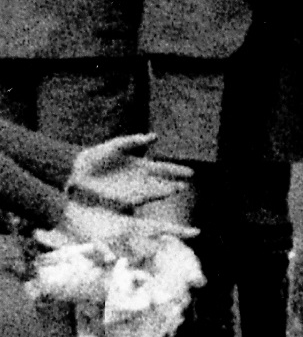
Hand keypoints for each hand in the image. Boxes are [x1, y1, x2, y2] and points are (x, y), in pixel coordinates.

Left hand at [64, 136, 190, 213]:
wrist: (77, 171)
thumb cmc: (96, 156)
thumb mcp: (115, 145)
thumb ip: (134, 141)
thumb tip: (155, 136)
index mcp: (140, 165)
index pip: (163, 168)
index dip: (176, 170)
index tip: (190, 173)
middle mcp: (139, 179)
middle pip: (162, 182)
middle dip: (175, 183)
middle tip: (186, 184)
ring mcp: (132, 190)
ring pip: (154, 191)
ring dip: (166, 190)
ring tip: (178, 189)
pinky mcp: (123, 199)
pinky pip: (141, 199)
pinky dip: (151, 197)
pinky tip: (160, 196)